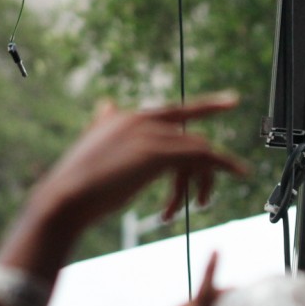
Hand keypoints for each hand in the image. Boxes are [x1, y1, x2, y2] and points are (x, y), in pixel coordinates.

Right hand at [40, 95, 247, 232]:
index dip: (206, 107)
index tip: (232, 102)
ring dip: (204, 181)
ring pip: (198, 148)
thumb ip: (106, 125)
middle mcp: (140, 119)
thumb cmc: (77, 185)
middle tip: (239, 170)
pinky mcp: (158, 151)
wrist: (64, 199)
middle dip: (214, 157)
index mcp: (124, 118)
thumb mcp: (95, 147)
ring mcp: (149, 133)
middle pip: (190, 136)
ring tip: (203, 203)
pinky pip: (201, 156)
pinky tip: (238, 173)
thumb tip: (106, 103)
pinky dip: (222, 165)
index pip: (174, 110)